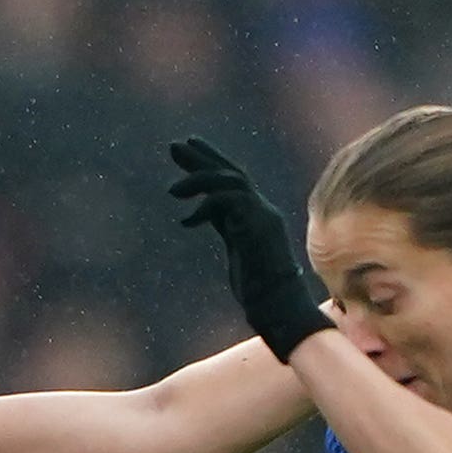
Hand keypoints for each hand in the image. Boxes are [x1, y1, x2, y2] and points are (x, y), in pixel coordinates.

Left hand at [167, 138, 333, 361]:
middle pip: (232, 173)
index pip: (233, 182)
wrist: (280, 307)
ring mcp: (263, 216)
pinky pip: (228, 201)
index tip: (188, 150)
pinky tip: (186, 221)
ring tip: (171, 191)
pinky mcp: (258, 225)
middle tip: (175, 145)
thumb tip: (205, 213)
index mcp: (257, 216)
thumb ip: (227, 228)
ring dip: (199, 180)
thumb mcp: (238, 252)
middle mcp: (263, 210)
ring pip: (230, 181)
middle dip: (202, 158)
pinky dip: (204, 207)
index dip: (210, 163)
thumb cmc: (261, 292)